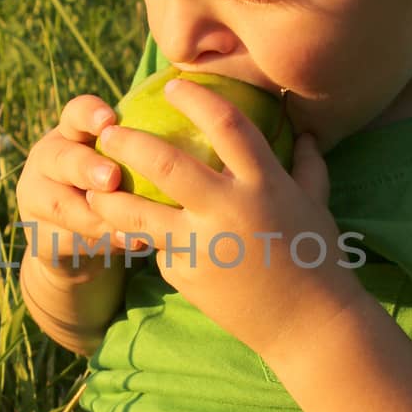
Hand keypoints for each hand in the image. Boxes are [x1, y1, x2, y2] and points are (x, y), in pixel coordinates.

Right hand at [15, 94, 126, 273]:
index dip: (89, 115)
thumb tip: (189, 155)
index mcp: (70, 133)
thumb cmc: (114, 191)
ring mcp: (36, 197)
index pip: (75, 113)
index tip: (110, 122)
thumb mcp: (122, 168)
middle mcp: (48, 160)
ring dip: (94, 216)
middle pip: (61, 158)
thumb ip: (140, 158)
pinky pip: (67, 240)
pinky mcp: (37, 235)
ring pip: (61, 205)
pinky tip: (126, 246)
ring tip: (127, 226)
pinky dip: (99, 244)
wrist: (75, 242)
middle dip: (87, 168)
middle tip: (112, 178)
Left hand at [85, 77, 364, 354]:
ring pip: (139, 215)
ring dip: (109, 197)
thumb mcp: (317, 205)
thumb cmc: (318, 259)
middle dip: (129, 142)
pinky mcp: (186, 276)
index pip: (226, 125)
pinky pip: (163, 249)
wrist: (309, 326)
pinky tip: (146, 241)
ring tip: (92, 186)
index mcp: (264, 184)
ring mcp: (203, 246)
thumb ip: (307, 165)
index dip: (196, 98)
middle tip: (107, 131)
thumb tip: (304, 133)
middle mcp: (229, 211)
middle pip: (165, 165)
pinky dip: (157, 242)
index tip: (174, 85)